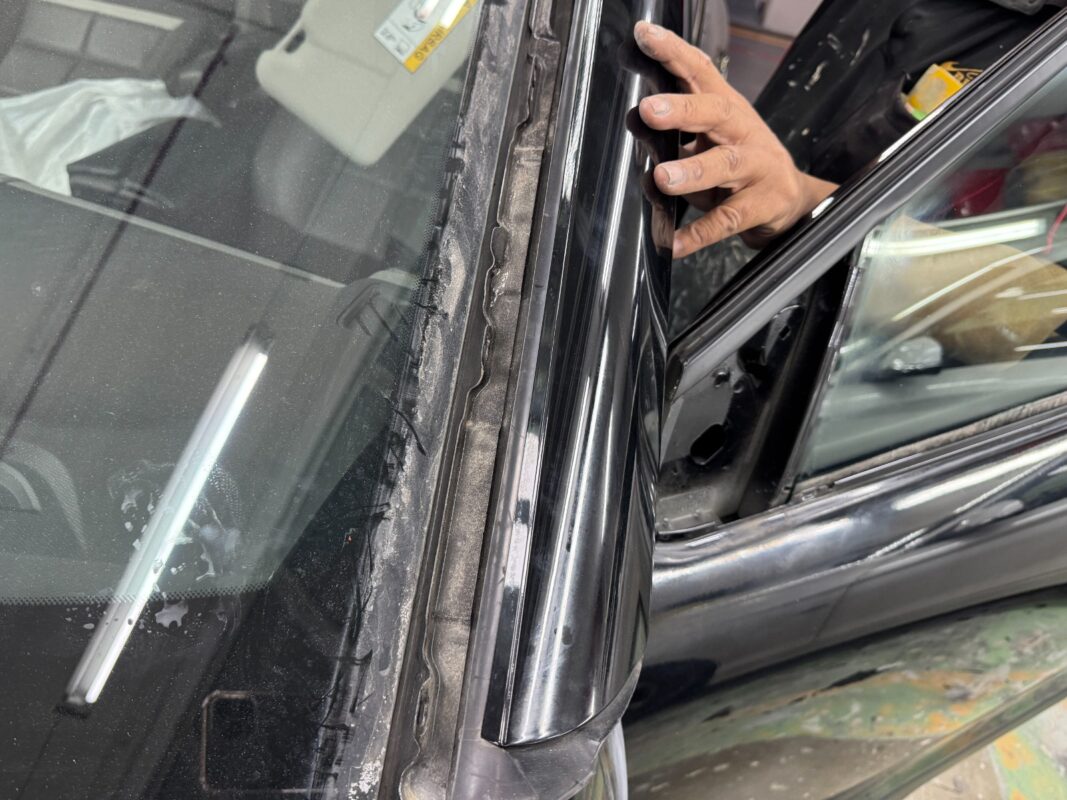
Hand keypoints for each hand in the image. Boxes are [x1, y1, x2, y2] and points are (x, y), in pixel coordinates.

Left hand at [634, 21, 836, 257]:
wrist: (791, 201)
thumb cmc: (738, 165)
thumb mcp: (707, 141)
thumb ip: (670, 135)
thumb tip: (633, 123)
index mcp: (725, 109)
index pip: (700, 72)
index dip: (673, 52)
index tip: (645, 36)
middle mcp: (742, 131)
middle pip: (715, 113)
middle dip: (682, 110)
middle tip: (648, 110)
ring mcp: (757, 167)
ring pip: (725, 165)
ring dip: (692, 171)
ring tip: (662, 177)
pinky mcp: (763, 205)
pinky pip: (728, 220)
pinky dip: (700, 233)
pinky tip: (675, 242)